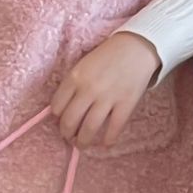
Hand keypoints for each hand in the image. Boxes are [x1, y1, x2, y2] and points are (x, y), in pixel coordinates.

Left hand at [50, 32, 160, 148]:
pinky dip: (108, 140)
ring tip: (83, 144)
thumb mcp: (82, 66)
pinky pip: (113, 128)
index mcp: (74, 78)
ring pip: (89, 129)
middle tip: (70, 138)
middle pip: (70, 121)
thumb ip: (72, 85)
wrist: (135, 48)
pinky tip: (105, 143)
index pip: (57, 106)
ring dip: (83, 142)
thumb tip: (61, 110)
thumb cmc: (106, 57)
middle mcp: (88, 89)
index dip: (57, 118)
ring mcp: (107, 98)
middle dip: (67, 134)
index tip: (61, 121)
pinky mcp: (126, 104)